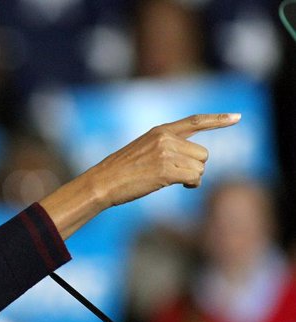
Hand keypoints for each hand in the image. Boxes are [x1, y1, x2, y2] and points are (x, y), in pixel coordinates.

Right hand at [87, 113, 240, 206]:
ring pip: (201, 167)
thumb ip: (168, 148)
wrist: (103, 182)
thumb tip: (196, 166)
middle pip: (203, 154)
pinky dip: (190, 184)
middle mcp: (165, 138)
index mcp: (160, 131)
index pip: (195, 121)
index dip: (218, 120)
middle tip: (176, 175)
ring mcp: (166, 153)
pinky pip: (194, 178)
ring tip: (170, 180)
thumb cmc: (121, 172)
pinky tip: (175, 185)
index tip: (237, 117)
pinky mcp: (166, 170)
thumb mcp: (143, 150)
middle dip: (195, 167)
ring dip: (192, 178)